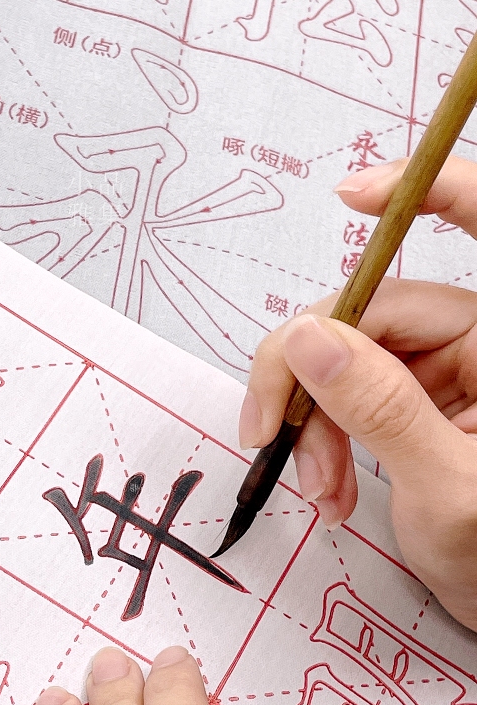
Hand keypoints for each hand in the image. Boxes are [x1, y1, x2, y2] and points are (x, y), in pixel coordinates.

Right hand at [242, 156, 476, 631]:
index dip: (427, 197)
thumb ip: (379, 407)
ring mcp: (449, 377)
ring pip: (349, 365)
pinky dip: (327, 446)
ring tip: (319, 492)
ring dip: (315, 429)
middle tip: (273, 438)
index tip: (352, 195)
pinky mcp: (420, 406)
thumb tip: (308, 336)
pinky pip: (352, 401)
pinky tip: (329, 490)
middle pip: (373, 317)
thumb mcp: (444, 488)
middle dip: (313, 383)